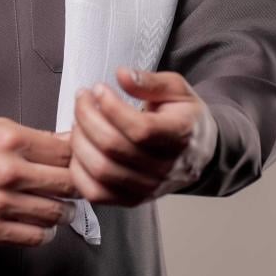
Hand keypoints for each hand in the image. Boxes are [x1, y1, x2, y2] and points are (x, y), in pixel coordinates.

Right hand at [0, 117, 78, 246]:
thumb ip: (34, 136)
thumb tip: (70, 141)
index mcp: (9, 140)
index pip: (65, 151)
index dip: (79, 156)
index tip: (81, 160)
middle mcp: (7, 172)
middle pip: (67, 182)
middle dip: (78, 184)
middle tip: (78, 184)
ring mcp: (0, 204)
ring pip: (56, 212)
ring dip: (65, 209)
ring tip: (61, 204)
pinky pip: (36, 237)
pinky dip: (46, 231)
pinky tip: (42, 222)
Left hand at [66, 67, 218, 206]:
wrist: (197, 152)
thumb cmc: (183, 116)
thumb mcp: (176, 89)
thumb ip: (150, 81)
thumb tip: (122, 75)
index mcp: (180, 135)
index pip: (141, 129)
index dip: (111, 107)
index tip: (98, 88)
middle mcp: (165, 167)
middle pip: (113, 147)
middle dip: (87, 116)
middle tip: (82, 97)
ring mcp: (148, 188)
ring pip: (101, 171)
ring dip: (79, 141)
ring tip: (79, 120)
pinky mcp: (132, 200)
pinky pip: (96, 193)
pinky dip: (78, 171)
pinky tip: (79, 147)